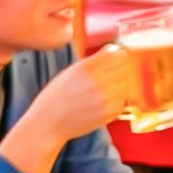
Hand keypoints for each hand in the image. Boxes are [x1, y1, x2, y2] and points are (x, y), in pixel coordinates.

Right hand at [17, 46, 135, 148]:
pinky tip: (100, 102)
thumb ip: (94, 59)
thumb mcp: (70, 72)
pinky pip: (123, 99)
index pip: (119, 54)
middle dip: (116, 70)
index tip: (113, 59)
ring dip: (117, 85)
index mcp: (86, 68)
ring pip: (125, 83)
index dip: (117, 56)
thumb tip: (114, 48)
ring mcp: (105, 97)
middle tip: (104, 78)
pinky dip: (116, 100)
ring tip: (99, 92)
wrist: (47, 124)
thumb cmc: (56, 97)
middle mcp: (98, 81)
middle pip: (124, 68)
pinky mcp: (110, 111)